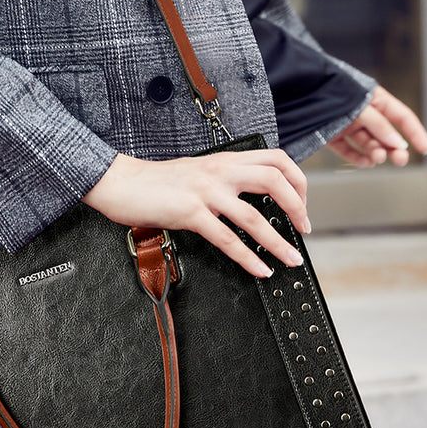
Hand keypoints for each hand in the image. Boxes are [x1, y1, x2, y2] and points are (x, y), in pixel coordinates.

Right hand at [82, 147, 309, 278]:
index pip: (276, 159)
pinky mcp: (191, 213)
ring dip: (279, 241)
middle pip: (275, 180)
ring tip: (292, 259)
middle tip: (304, 229)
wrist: (122, 182)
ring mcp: (206, 192)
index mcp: (225, 160)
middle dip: (298, 207)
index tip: (302, 202)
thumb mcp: (199, 171)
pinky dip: (248, 257)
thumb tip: (250, 197)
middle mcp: (220, 171)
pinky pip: (227, 239)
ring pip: (254, 216)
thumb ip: (225, 178)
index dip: (297, 181)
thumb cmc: (157, 181)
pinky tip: (260, 268)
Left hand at [327, 85, 426, 167]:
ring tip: (377, 157)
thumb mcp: (358, 105)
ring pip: (369, 143)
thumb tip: (397, 143)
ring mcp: (348, 124)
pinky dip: (358, 158)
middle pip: (386, 134)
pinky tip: (366, 161)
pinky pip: (350, 150)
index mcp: (374, 98)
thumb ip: (378, 124)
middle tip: (399, 160)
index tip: (424, 149)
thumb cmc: (328, 88)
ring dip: (376, 152)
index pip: (401, 116)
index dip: (415, 132)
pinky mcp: (332, 135)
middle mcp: (363, 112)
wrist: (296, 87)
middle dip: (394, 147)